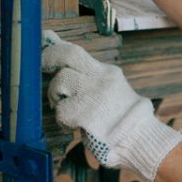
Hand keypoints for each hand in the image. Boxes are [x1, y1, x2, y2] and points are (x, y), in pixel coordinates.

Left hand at [41, 29, 181, 181]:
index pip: (76, 51)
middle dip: (48, 57)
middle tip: (41, 67)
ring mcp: (94, 94)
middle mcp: (101, 78)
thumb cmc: (121, 121)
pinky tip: (74, 126)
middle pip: (68, 54)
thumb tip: (67, 63)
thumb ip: (90, 79)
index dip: (55, 45)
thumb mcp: (110, 92)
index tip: (42, 40)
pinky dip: (63, 120)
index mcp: (107, 73)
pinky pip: (61, 109)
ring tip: (64, 107)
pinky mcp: (86, 112)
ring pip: (60, 80)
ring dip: (55, 95)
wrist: (140, 141)